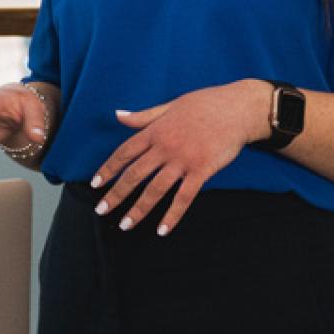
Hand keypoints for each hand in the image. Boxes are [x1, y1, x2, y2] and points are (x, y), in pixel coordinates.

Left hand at [92, 80, 266, 235]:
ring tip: (125, 225)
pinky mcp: (202, 171)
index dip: (108, 170)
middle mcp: (165, 147)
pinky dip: (172, 216)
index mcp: (155, 131)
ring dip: (138, 210)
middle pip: (134, 175)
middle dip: (116, 195)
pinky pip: (184, 198)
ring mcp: (183, 160)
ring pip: (155, 190)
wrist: (238, 109)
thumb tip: (118, 115)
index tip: (95, 184)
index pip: (124, 153)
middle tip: (101, 210)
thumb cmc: (206, 104)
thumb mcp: (170, 105)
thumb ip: (143, 116)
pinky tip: (162, 230)